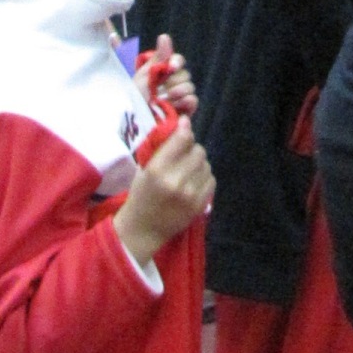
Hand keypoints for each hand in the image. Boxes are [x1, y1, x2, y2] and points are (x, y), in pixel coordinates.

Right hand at [117, 120, 214, 270]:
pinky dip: (203, 178)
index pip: (183, 138)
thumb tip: (185, 123)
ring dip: (198, 164)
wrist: (144, 229)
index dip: (185, 130)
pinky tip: (192, 183)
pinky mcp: (200, 205)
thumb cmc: (141, 194)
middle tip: (182, 157)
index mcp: (157, 169)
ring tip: (186, 172)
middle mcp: (175, 180)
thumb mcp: (145, 168)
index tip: (184, 129)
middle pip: (198, 150)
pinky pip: (211, 180)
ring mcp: (190, 194)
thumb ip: (163, 147)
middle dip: (191, 150)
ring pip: (206, 164)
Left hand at [136, 32, 198, 120]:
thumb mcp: (143, 76)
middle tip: (161, 89)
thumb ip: (158, 57)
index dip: (176, 61)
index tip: (172, 66)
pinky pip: (193, 101)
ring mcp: (179, 98)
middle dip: (174, 80)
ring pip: (190, 86)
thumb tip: (165, 36)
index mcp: (160, 73)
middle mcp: (171, 84)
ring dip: (178, 91)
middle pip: (185, 73)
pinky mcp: (184, 112)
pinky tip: (176, 105)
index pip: (176, 60)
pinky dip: (186, 102)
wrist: (136, 123)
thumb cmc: (136, 99)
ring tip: (166, 99)